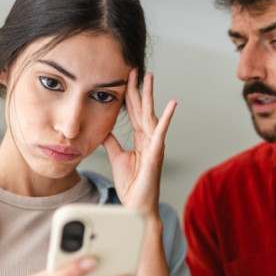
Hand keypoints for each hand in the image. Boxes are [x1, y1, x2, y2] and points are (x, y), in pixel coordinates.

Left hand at [103, 69, 176, 213]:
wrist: (136, 206)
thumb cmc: (131, 185)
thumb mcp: (117, 157)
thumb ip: (111, 141)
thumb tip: (103, 128)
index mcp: (140, 139)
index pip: (133, 112)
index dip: (129, 95)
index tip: (126, 78)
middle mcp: (149, 139)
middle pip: (142, 108)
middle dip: (139, 89)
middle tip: (136, 69)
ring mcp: (154, 145)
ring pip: (150, 115)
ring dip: (150, 95)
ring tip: (150, 78)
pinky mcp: (156, 153)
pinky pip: (161, 132)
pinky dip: (167, 118)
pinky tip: (172, 104)